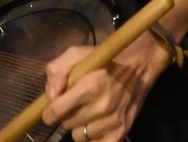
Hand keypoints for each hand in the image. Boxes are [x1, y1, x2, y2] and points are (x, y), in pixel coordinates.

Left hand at [43, 32, 172, 141]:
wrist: (138, 66)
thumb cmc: (103, 60)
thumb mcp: (76, 53)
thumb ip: (57, 71)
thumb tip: (51, 97)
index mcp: (89, 86)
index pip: (57, 111)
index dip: (49, 112)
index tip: (51, 110)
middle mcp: (101, 106)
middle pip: (67, 124)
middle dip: (67, 115)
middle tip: (75, 104)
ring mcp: (112, 121)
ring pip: (79, 136)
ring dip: (80, 127)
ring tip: (88, 113)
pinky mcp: (121, 132)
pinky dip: (93, 137)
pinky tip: (96, 125)